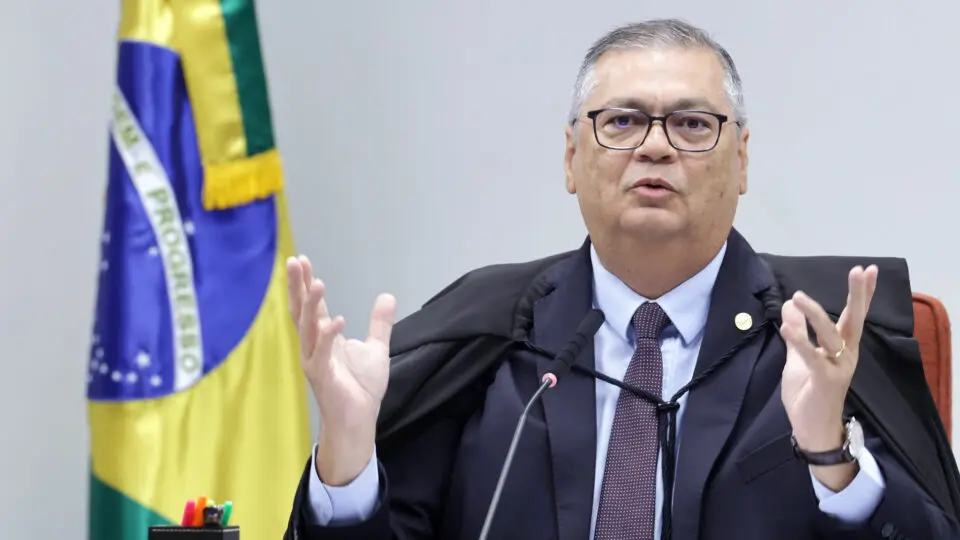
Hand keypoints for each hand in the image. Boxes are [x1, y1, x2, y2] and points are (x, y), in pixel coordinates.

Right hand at [287, 255, 396, 484]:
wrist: (359, 419)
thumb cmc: (361, 387)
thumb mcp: (376, 348)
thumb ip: (379, 323)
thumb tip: (387, 296)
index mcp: (324, 337)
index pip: (311, 305)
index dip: (305, 283)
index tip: (301, 260)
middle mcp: (314, 345)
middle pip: (301, 310)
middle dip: (297, 286)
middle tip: (294, 261)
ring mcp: (315, 360)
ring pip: (308, 328)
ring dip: (312, 306)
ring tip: (316, 283)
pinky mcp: (322, 376)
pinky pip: (322, 353)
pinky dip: (329, 335)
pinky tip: (337, 320)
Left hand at [779, 265, 877, 489]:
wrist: (812, 429)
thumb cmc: (808, 393)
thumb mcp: (798, 357)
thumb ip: (797, 332)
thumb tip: (791, 302)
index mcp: (841, 347)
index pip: (853, 315)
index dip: (861, 294)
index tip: (867, 270)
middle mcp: (845, 354)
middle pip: (854, 320)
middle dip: (857, 295)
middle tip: (858, 270)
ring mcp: (837, 368)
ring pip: (830, 336)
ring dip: (815, 315)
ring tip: (800, 297)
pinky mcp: (825, 380)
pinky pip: (812, 358)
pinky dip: (799, 342)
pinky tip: (786, 327)